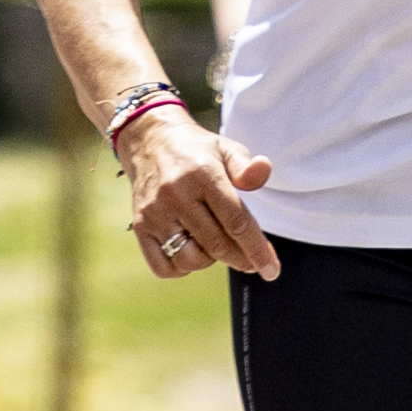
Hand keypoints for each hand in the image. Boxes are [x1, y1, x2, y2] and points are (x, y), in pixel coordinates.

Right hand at [120, 105, 279, 280]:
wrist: (147, 140)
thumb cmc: (195, 150)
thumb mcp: (225, 149)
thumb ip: (247, 166)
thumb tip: (263, 171)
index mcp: (202, 174)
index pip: (236, 222)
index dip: (258, 250)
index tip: (271, 270)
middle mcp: (176, 194)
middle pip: (217, 245)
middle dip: (242, 260)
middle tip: (251, 262)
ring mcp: (154, 211)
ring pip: (189, 259)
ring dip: (209, 261)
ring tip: (215, 246)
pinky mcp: (140, 224)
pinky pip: (162, 266)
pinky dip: (180, 268)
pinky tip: (189, 252)